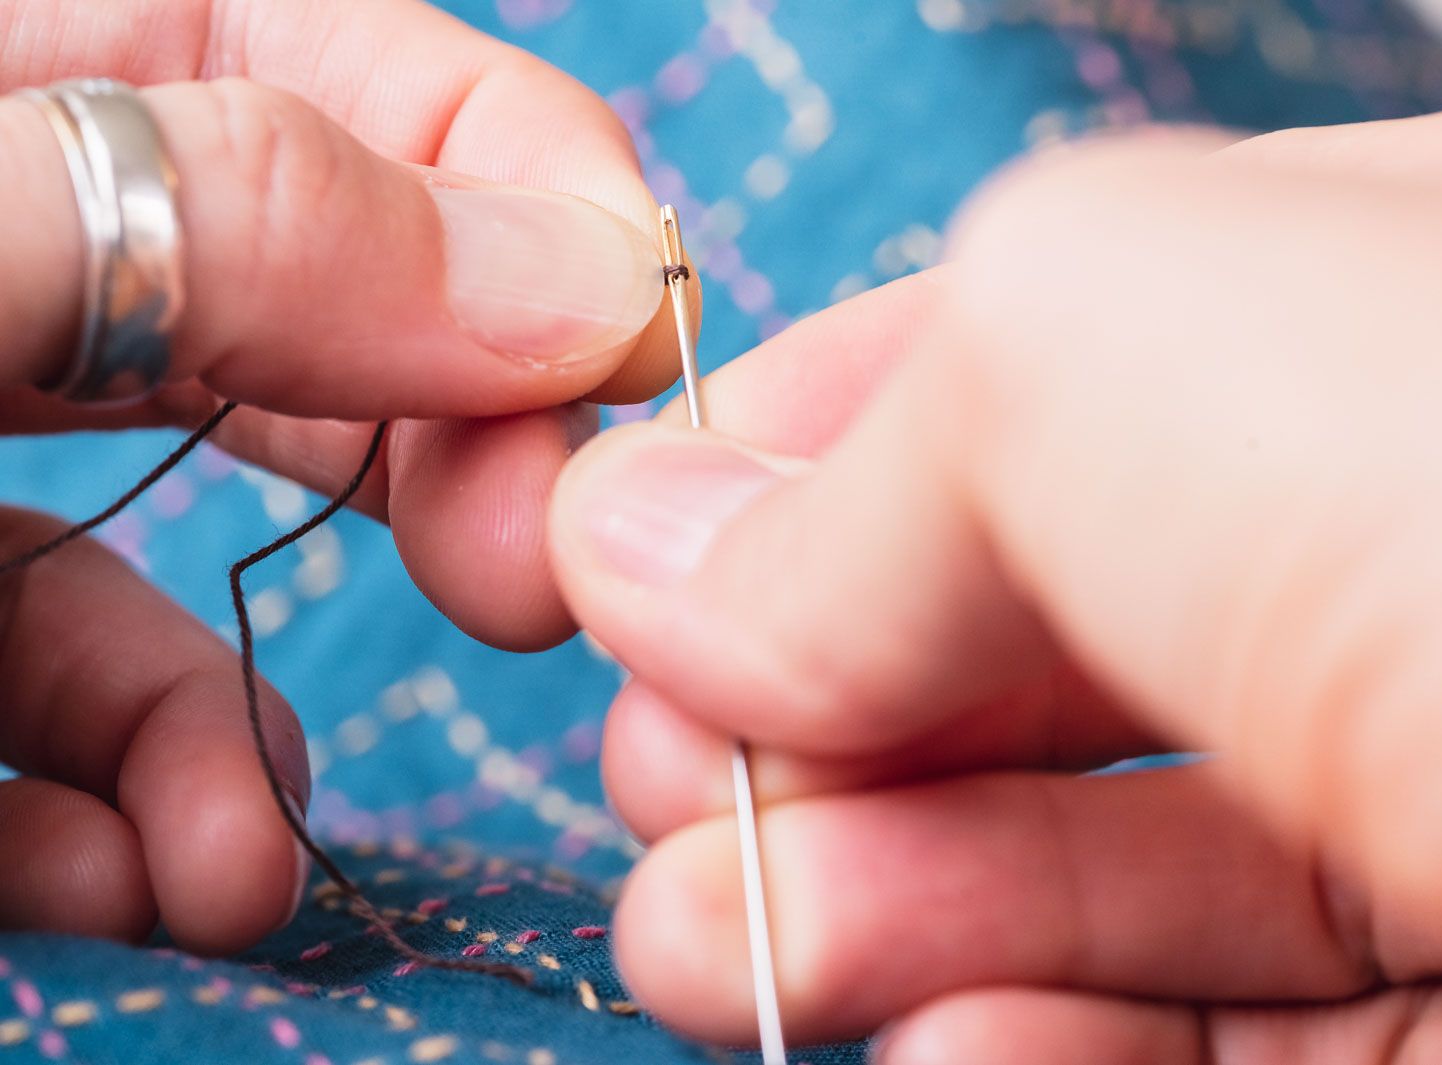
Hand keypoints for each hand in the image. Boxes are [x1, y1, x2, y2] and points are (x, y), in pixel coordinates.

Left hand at [0, 0, 690, 953]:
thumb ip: (235, 227)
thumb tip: (583, 282)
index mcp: (51, 51)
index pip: (389, 88)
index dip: (544, 222)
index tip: (619, 397)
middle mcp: (40, 242)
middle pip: (342, 337)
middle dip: (449, 483)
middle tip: (523, 601)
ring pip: (196, 560)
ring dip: (232, 738)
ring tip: (234, 866)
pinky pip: (53, 696)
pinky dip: (109, 809)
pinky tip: (123, 881)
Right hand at [550, 98, 1441, 1063]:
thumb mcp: (1104, 341)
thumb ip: (875, 454)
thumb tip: (666, 553)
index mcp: (1427, 316)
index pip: (1079, 388)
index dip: (838, 469)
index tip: (659, 562)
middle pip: (1078, 654)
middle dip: (827, 718)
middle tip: (670, 790)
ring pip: (1138, 883)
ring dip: (886, 915)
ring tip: (717, 941)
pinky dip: (1033, 1059)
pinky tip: (926, 1047)